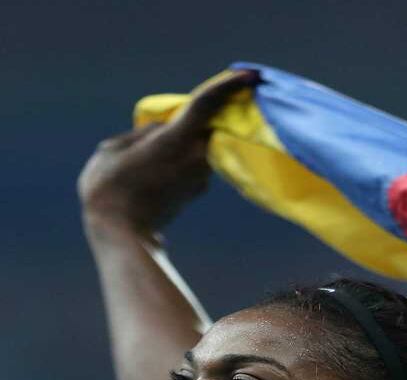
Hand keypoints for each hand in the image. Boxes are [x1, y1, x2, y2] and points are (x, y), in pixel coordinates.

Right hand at [78, 70, 257, 233]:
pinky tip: (167, 158)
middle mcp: (198, 157)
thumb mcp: (114, 148)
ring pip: (202, 144)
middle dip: (214, 112)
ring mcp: (201, 176)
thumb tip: (166, 130)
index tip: (251, 75)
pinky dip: (188, 153)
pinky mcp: (197, 189)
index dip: (229, 86)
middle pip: (211, 124)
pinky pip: (196, 161)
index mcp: (177, 140)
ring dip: (195, 135)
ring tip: (170, 136)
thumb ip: (145, 133)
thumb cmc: (110, 187)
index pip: (208, 105)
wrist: (122, 233)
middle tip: (213, 101)